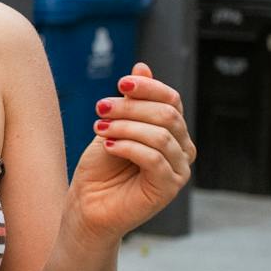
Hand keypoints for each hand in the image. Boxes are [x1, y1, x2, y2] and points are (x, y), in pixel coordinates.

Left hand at [67, 61, 195, 241]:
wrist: (88, 204)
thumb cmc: (101, 166)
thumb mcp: (113, 125)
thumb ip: (131, 101)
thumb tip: (142, 66)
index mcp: (172, 131)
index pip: (171, 99)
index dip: (147, 87)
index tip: (120, 83)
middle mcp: (182, 149)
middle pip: (167, 115)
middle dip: (131, 107)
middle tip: (101, 108)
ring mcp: (179, 170)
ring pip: (160, 135)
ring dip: (125, 127)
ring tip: (100, 129)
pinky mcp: (169, 188)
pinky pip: (154, 159)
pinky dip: (128, 147)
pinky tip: (108, 146)